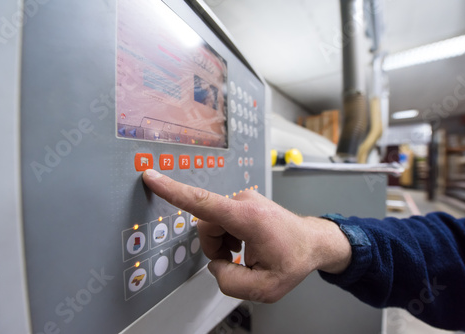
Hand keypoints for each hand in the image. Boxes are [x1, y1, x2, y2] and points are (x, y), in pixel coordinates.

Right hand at [142, 169, 351, 302]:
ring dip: (222, 243)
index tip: (152, 176)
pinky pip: (221, 220)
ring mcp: (244, 198)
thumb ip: (230, 282)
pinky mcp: (243, 201)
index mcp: (248, 218)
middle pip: (206, 225)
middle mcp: (244, 201)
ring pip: (212, 224)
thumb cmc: (294, 259)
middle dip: (214, 248)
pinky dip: (227, 236)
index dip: (173, 191)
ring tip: (244, 252)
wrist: (312, 241)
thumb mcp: (266, 288)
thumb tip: (215, 264)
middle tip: (236, 260)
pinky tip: (245, 244)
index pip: (203, 202)